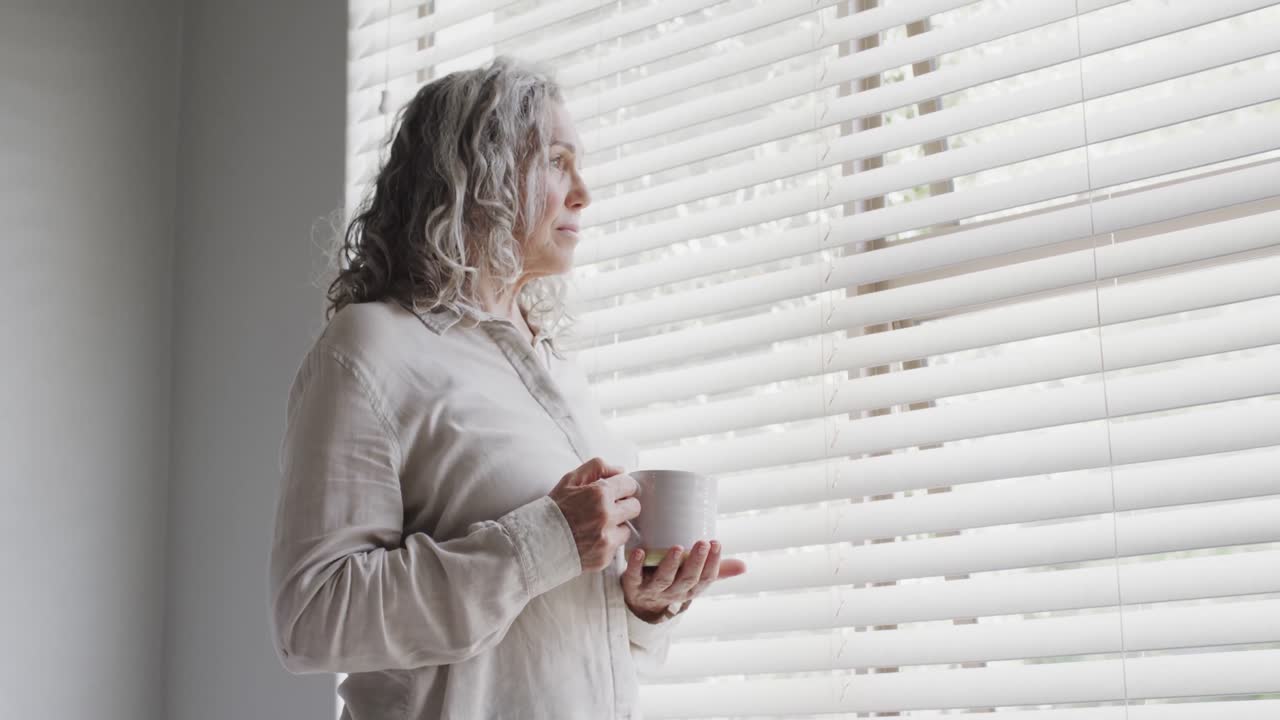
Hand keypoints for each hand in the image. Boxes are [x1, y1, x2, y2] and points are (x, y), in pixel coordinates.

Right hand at [548, 457, 640, 572]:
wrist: (537, 542)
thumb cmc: (554, 509)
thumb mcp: (570, 480)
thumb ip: (597, 467)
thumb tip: (621, 469)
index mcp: (599, 493)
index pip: (630, 485)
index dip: (622, 487)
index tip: (615, 492)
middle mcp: (607, 516)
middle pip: (635, 506)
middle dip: (624, 505)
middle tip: (608, 508)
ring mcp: (607, 538)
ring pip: (628, 528)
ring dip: (617, 526)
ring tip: (597, 526)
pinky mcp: (605, 556)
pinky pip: (617, 546)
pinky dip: (608, 542)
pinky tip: (592, 539)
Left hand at [621, 540, 747, 622]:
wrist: (640, 604)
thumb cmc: (673, 583)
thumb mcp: (695, 579)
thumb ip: (718, 571)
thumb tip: (744, 566)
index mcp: (690, 589)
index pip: (706, 579)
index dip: (713, 563)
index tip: (717, 542)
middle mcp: (673, 592)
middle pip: (687, 579)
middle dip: (696, 562)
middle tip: (702, 543)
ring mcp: (652, 590)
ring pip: (664, 579)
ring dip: (670, 564)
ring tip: (677, 547)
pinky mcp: (632, 585)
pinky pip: (633, 576)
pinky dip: (635, 565)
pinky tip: (639, 552)